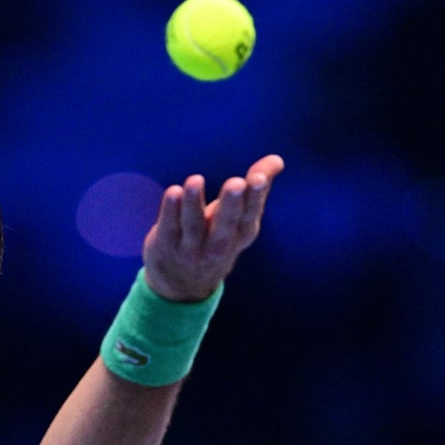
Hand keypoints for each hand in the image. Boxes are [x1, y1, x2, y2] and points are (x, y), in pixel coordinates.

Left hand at [142, 154, 284, 301]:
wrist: (184, 285)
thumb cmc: (217, 238)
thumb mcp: (239, 217)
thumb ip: (257, 186)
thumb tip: (277, 159)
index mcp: (240, 234)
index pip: (249, 215)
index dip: (255, 197)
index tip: (258, 178)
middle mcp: (218, 245)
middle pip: (225, 224)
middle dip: (231, 204)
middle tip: (236, 183)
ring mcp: (191, 249)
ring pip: (193, 225)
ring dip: (194, 202)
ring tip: (196, 180)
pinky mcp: (166, 246)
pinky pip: (170, 227)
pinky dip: (171, 210)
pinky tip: (174, 191)